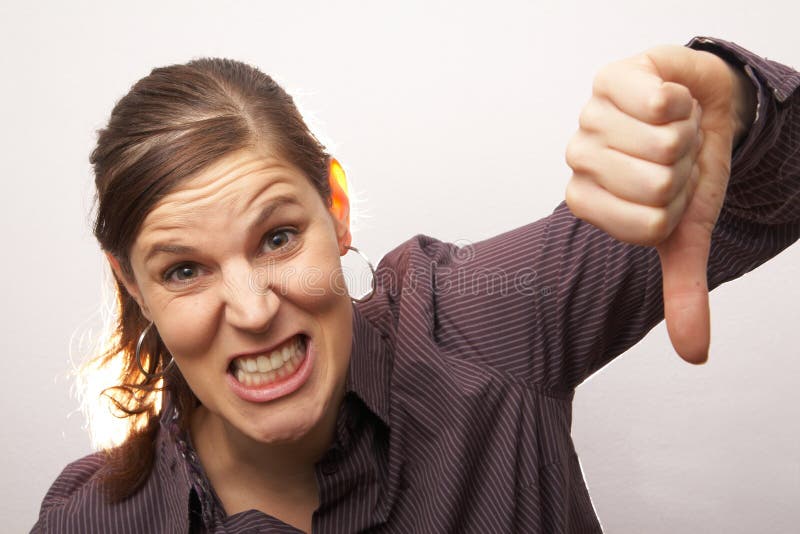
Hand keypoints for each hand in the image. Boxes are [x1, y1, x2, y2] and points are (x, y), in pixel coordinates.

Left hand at [565, 45, 754, 363]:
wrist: (702, 108)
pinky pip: (659, 101)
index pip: (646, 226)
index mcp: (588, 202)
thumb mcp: (686, 231)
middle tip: (673, 157)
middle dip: (682, 171)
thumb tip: (695, 356)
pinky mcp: (610, 78)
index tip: (670, 192)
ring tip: (672, 128)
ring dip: (685, 134)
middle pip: (653, 185)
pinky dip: (683, 102)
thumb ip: (683, 288)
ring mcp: (589, 117)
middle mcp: (579, 160)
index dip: (676, 209)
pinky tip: (669, 101)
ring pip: (659, 143)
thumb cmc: (686, 170)